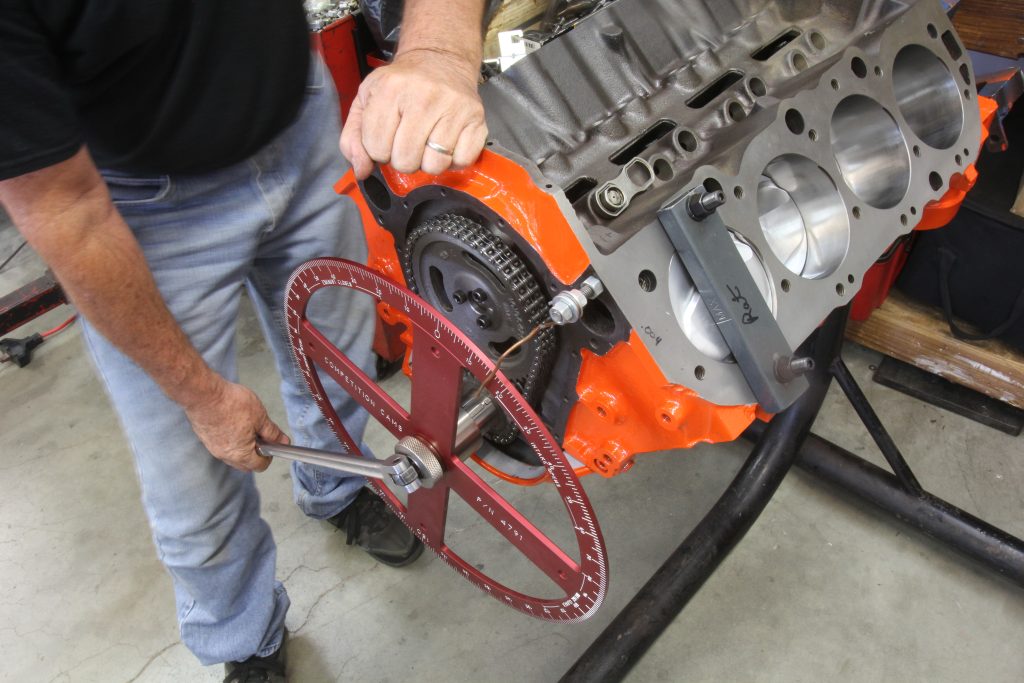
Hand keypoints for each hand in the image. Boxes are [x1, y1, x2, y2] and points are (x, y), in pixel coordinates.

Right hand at [184, 379, 289, 471]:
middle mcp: (224, 455)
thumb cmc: (230, 404)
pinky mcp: (204, 437)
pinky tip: (233, 421)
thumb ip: (272, 432)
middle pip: (245, 463)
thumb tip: (282, 441)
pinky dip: (230, 438)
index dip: (269, 456)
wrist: (203, 394)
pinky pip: (221, 444)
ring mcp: (212, 447)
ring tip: (247, 425)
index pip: (259, 466)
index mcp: (240, 454)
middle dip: (256, 452)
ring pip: (232, 454)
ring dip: (242, 445)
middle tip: (261, 435)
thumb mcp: (260, 417)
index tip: (272, 444)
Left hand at [340, 48, 487, 178]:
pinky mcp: (476, 118)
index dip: (379, 150)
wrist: (440, 60)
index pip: (376, 148)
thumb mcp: (367, 100)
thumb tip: (362, 171)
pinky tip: (447, 143)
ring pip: (434, 165)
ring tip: (427, 143)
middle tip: (407, 141)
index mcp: (390, 89)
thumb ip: (353, 138)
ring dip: (428, 162)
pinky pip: (461, 161)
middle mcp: (424, 96)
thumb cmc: (401, 85)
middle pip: (406, 161)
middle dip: (403, 159)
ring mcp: (454, 107)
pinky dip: (453, 160)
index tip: (387, 136)